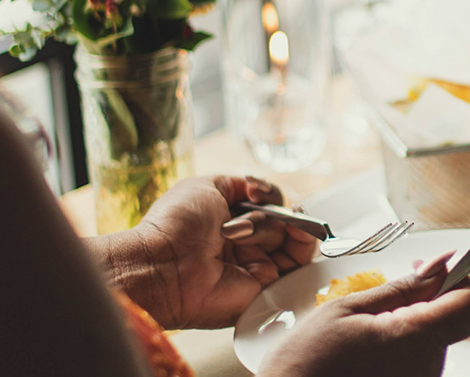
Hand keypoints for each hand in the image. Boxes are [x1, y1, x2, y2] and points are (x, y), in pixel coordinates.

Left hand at [90, 175, 317, 329]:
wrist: (165, 264)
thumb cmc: (177, 224)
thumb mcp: (206, 187)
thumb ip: (238, 184)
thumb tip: (260, 188)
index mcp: (229, 222)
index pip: (266, 204)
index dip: (268, 194)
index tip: (254, 191)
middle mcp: (246, 245)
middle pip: (281, 219)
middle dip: (269, 211)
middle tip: (243, 218)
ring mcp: (258, 265)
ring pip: (291, 235)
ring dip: (277, 224)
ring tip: (248, 230)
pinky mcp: (269, 285)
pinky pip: (300, 261)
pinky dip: (305, 239)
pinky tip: (295, 228)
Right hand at [258, 251, 469, 376]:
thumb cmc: (307, 362)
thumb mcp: (348, 310)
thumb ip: (402, 287)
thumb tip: (441, 263)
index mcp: (416, 339)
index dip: (459, 281)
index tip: (433, 273)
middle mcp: (428, 367)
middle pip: (452, 321)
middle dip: (428, 300)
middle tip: (389, 296)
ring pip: (435, 341)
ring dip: (412, 325)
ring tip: (369, 330)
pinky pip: (420, 361)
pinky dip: (403, 348)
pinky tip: (371, 350)